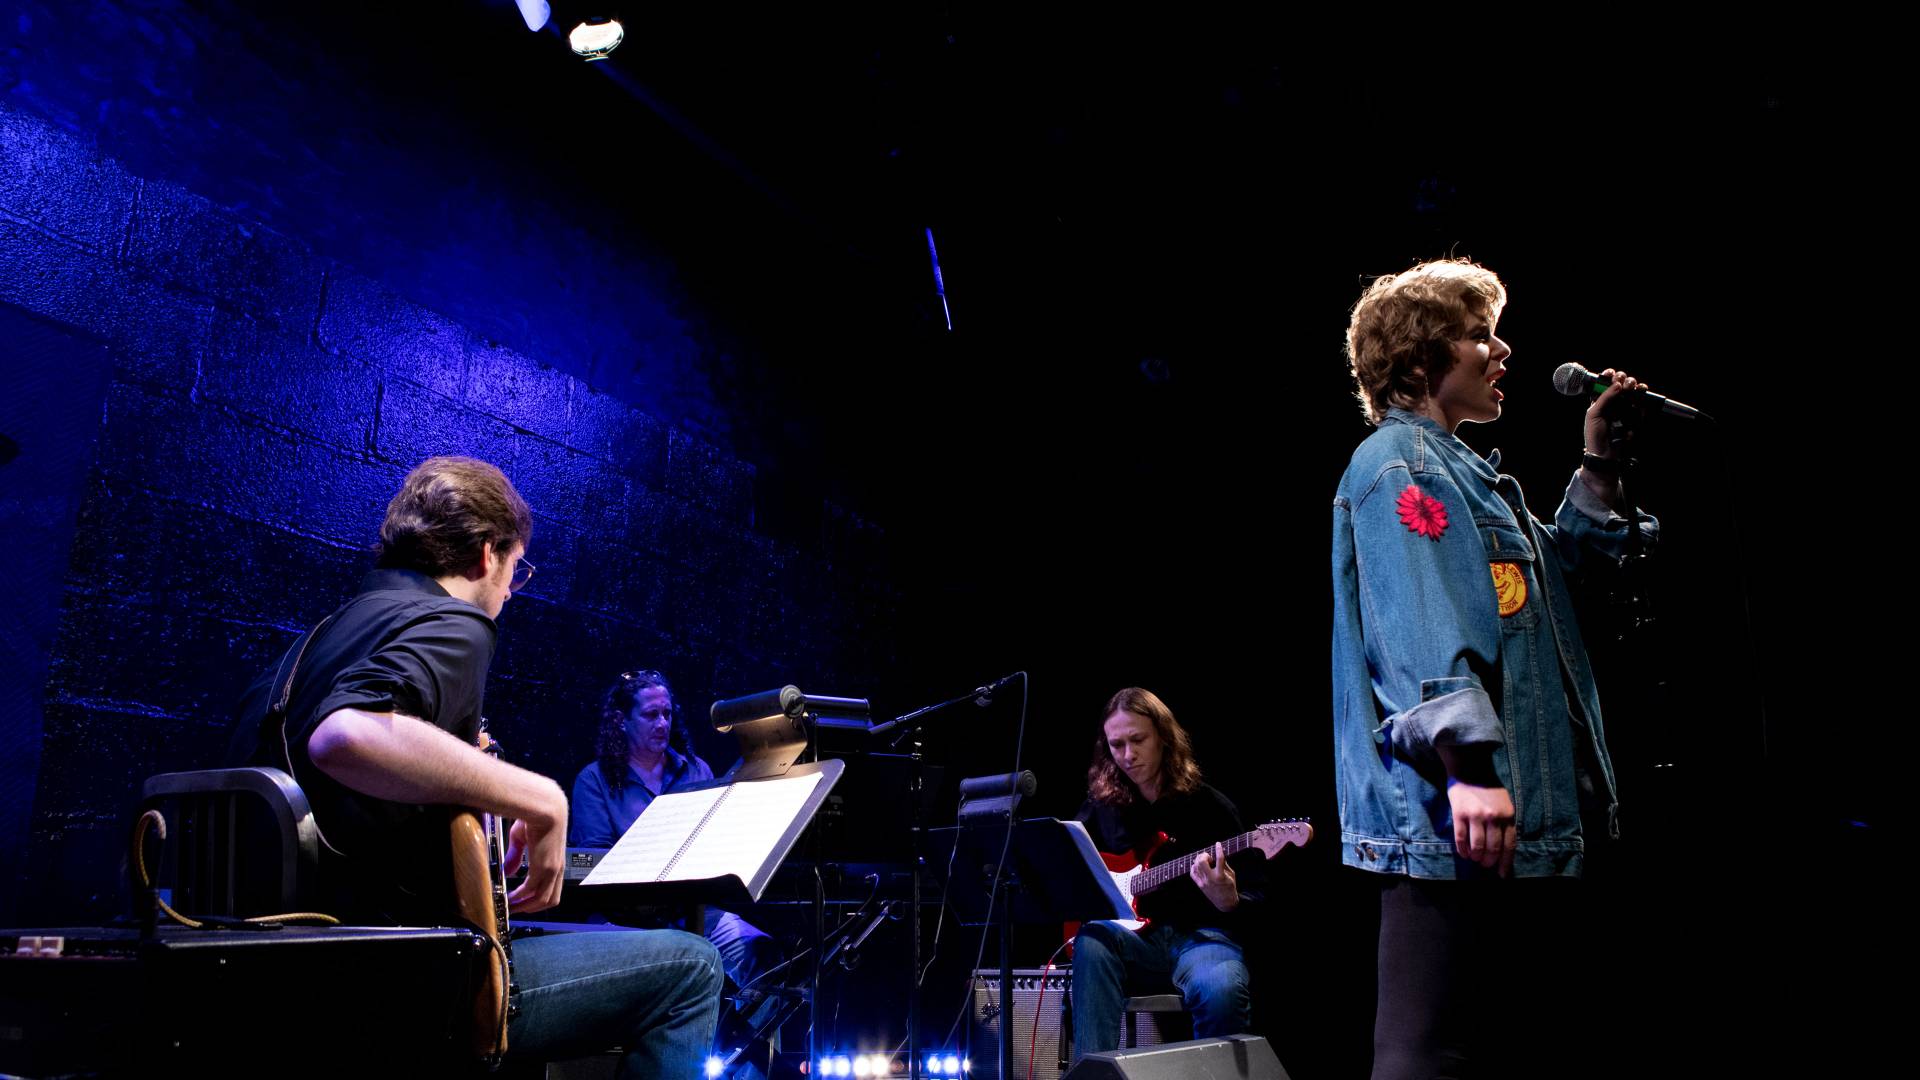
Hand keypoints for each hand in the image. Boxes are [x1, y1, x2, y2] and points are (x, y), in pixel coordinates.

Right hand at [504, 785, 567, 913]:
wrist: (544, 805)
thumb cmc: (534, 815)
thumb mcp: (523, 838)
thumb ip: (516, 856)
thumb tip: (509, 872)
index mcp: (554, 861)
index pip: (550, 888)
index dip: (536, 898)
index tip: (522, 902)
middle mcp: (556, 868)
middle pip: (549, 900)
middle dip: (531, 908)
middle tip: (515, 910)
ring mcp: (552, 870)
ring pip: (542, 900)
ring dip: (525, 907)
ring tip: (511, 909)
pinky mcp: (543, 868)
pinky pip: (531, 891)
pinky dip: (520, 899)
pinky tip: (510, 900)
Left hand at [1190, 841, 1239, 911]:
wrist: (1225, 902)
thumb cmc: (1230, 887)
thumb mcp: (1231, 874)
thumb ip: (1225, 864)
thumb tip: (1219, 853)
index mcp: (1221, 875)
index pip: (1219, 859)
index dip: (1219, 849)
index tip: (1218, 844)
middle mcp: (1211, 878)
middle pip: (1202, 862)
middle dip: (1204, 855)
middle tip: (1209, 857)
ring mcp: (1204, 882)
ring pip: (1196, 866)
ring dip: (1199, 860)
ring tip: (1205, 861)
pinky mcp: (1200, 885)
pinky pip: (1192, 873)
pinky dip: (1194, 867)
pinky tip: (1199, 866)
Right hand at [1447, 780, 1515, 875]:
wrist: (1469, 767)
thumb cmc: (1488, 786)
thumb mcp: (1504, 803)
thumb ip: (1504, 822)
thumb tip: (1502, 847)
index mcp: (1508, 815)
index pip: (1509, 845)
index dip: (1505, 862)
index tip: (1501, 874)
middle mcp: (1493, 817)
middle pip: (1493, 848)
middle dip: (1489, 861)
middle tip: (1485, 865)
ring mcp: (1476, 816)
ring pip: (1477, 846)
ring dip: (1476, 857)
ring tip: (1474, 859)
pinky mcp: (1460, 814)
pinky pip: (1461, 839)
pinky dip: (1463, 850)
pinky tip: (1464, 853)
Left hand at [1584, 368, 1645, 456]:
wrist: (1604, 453)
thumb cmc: (1594, 434)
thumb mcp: (1594, 414)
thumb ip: (1604, 398)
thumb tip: (1617, 384)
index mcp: (1599, 399)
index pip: (1605, 382)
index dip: (1609, 375)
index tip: (1611, 374)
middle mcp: (1612, 402)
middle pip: (1621, 383)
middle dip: (1624, 379)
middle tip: (1623, 383)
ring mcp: (1624, 408)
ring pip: (1632, 391)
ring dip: (1635, 385)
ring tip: (1633, 387)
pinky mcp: (1634, 416)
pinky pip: (1641, 403)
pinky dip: (1642, 397)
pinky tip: (1640, 394)